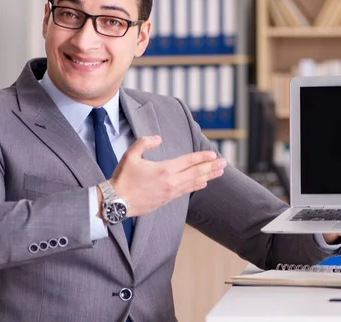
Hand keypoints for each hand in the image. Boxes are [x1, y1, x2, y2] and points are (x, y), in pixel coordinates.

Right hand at [110, 135, 225, 216]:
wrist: (116, 203)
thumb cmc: (122, 178)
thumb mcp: (130, 155)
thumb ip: (144, 143)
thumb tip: (158, 138)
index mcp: (164, 169)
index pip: (188, 161)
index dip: (202, 157)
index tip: (214, 154)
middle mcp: (171, 181)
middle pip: (196, 172)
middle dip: (211, 167)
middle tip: (224, 163)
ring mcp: (170, 192)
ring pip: (193, 183)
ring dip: (208, 176)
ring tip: (219, 172)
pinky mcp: (166, 200)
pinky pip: (185, 191)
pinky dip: (196, 186)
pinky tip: (203, 184)